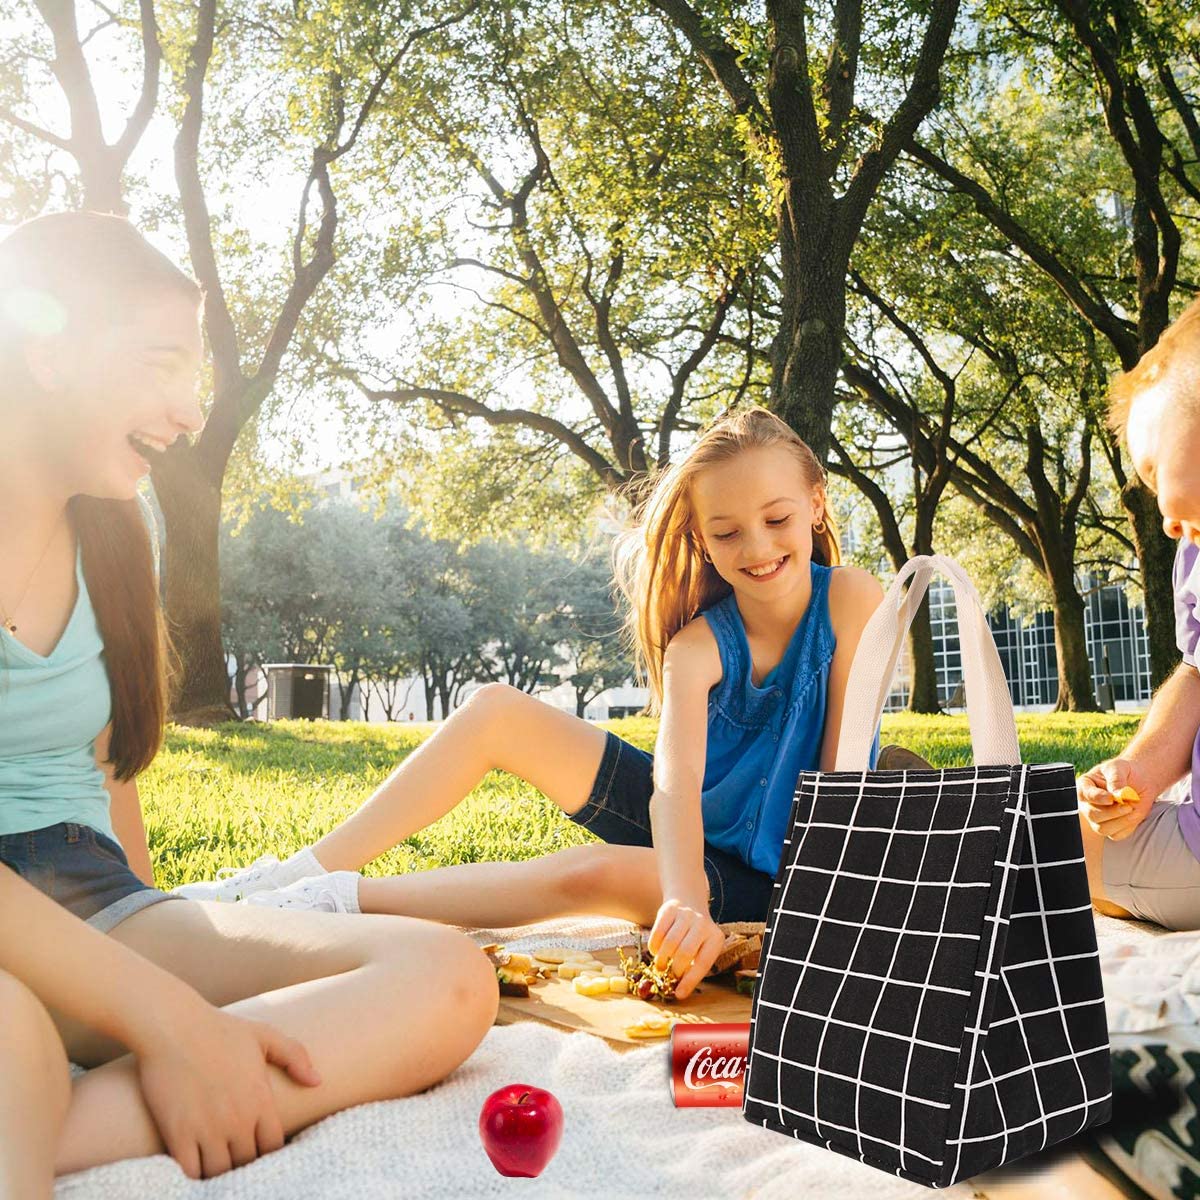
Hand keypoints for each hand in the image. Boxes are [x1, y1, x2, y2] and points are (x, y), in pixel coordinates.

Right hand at [132, 1001, 320, 1178]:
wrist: (173, 1026)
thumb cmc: (220, 1029)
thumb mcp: (264, 1035)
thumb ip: (294, 1056)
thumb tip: (317, 1082)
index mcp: (261, 1099)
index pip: (273, 1146)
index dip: (265, 1151)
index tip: (254, 1146)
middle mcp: (238, 1120)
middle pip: (247, 1162)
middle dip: (241, 1161)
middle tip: (232, 1155)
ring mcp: (208, 1129)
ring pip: (220, 1173)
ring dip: (218, 1171)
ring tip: (213, 1161)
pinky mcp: (178, 1135)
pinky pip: (191, 1173)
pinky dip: (193, 1175)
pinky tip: (192, 1163)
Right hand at [647, 897, 725, 1000]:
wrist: (688, 899)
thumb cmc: (695, 934)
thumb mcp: (702, 946)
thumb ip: (694, 965)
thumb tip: (679, 991)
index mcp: (715, 938)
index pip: (703, 963)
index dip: (689, 981)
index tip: (678, 994)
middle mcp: (702, 924)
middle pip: (685, 953)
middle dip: (675, 969)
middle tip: (669, 975)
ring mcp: (686, 915)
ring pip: (669, 942)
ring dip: (662, 959)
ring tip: (661, 965)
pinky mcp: (670, 909)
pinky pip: (658, 932)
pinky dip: (654, 946)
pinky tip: (656, 950)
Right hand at [1077, 757, 1153, 841]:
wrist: (1140, 780)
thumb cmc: (1126, 771)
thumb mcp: (1119, 767)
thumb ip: (1117, 779)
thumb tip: (1118, 794)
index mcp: (1085, 786)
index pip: (1086, 795)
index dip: (1098, 798)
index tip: (1112, 798)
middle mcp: (1088, 804)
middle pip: (1093, 815)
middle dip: (1112, 812)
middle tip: (1128, 805)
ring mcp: (1098, 818)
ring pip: (1103, 828)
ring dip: (1121, 821)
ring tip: (1132, 809)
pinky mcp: (1111, 828)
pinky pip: (1116, 834)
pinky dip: (1128, 827)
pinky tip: (1133, 815)